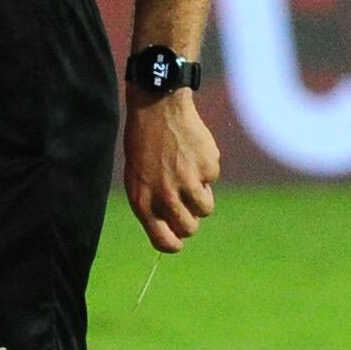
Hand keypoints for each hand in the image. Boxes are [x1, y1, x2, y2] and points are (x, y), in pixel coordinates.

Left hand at [123, 88, 221, 250]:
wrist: (157, 106)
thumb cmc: (144, 142)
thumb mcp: (137, 177)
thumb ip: (152, 203)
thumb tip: (173, 229)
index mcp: (143, 201)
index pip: (163, 241)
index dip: (174, 243)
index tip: (179, 239)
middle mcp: (166, 196)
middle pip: (190, 228)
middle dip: (191, 220)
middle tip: (187, 204)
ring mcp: (189, 182)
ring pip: (205, 208)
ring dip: (201, 195)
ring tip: (189, 174)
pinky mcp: (207, 167)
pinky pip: (213, 179)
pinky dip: (206, 169)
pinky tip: (192, 151)